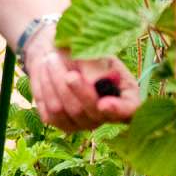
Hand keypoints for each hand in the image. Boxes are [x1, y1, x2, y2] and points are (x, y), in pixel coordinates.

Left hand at [23, 35, 139, 130]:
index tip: (103, 103)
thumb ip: (96, 68)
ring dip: (55, 81)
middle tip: (68, 70)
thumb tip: (92, 83)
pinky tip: (45, 70)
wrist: (59, 54)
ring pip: (66, 111)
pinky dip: (45, 87)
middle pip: (93, 112)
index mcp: (124, 94)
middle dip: (78, 88)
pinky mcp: (62, 124)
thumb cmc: (84, 51)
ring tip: (50, 58)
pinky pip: (50, 112)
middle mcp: (106, 114)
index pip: (130, 110)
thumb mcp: (95, 53)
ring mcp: (84, 123)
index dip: (119, 110)